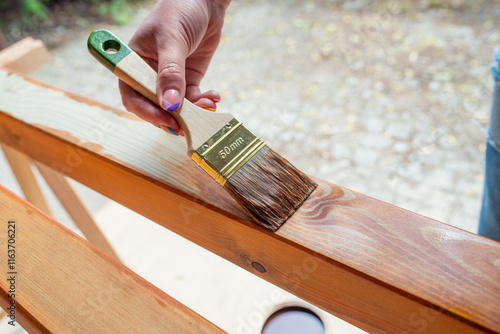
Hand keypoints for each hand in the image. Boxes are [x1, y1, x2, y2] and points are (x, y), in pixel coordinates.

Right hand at [119, 0, 229, 134]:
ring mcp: (170, 78)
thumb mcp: (172, 40)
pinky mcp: (189, 78)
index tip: (168, 120)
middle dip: (173, 117)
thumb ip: (170, 73)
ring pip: (177, 107)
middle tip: (190, 124)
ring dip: (193, 112)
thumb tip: (169, 104)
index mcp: (134, 63)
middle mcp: (149, 73)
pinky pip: (193, 99)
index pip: (133, 96)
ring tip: (209, 105)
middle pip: (155, 107)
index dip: (147, 112)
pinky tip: (214, 97)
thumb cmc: (180, 9)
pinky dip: (204, 102)